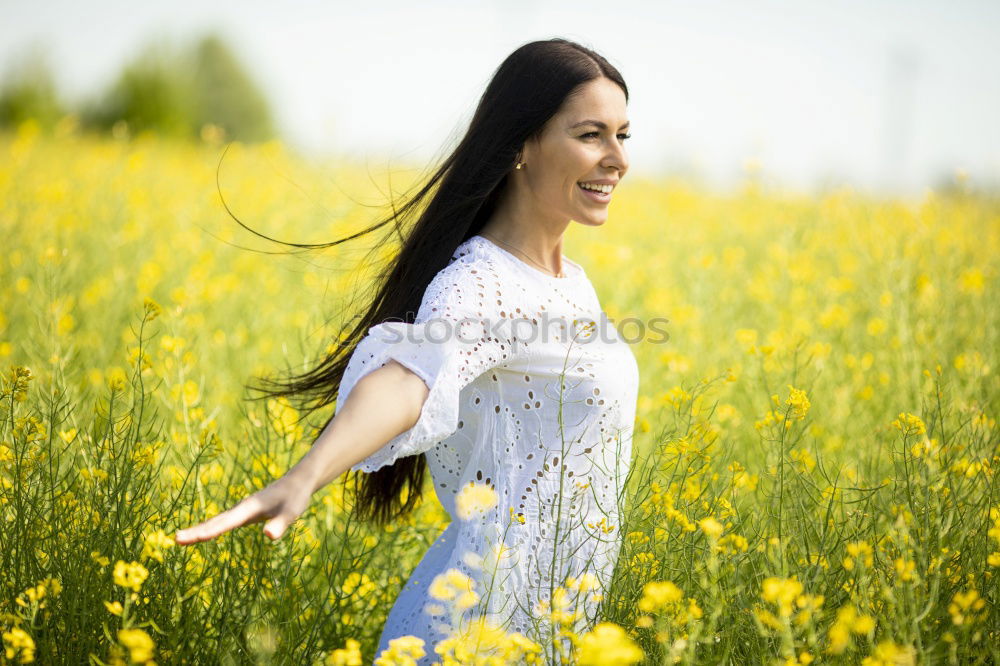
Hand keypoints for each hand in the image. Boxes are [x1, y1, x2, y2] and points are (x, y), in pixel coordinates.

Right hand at [175, 473, 313, 544]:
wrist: (297, 482)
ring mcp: (241, 510)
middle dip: (196, 531)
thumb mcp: (291, 512)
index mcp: (249, 508)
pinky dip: (209, 529)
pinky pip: (222, 522)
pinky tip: (202, 535)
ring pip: (216, 521)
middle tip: (175, 540)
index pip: (226, 523)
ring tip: (180, 539)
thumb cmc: (295, 498)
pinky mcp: (244, 513)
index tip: (190, 538)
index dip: (208, 532)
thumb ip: (281, 524)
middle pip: (215, 521)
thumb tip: (269, 536)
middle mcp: (241, 508)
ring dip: (199, 530)